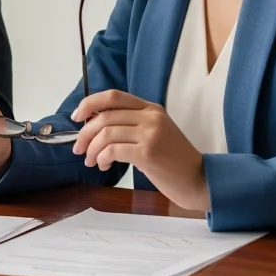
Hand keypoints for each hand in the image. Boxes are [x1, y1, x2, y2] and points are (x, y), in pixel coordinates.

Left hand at [71, 90, 210, 210]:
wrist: (200, 179)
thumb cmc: (173, 160)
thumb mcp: (155, 133)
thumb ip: (130, 125)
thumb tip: (93, 125)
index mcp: (151, 108)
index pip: (113, 96)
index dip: (89, 104)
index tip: (76, 118)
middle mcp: (151, 117)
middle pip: (104, 116)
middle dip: (85, 134)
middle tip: (79, 150)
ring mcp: (150, 134)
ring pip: (106, 134)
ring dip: (92, 150)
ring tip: (92, 162)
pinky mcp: (148, 153)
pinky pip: (113, 150)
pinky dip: (102, 158)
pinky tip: (104, 166)